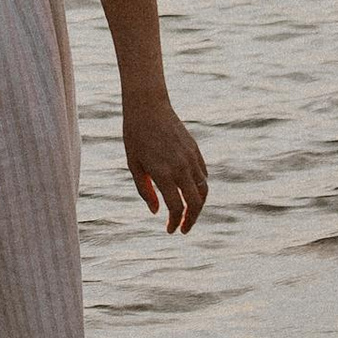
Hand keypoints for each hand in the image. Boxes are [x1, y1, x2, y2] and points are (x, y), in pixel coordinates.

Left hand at [123, 98, 207, 232]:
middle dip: (191, 220)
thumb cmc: (135, 136)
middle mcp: (181, 168)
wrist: (148, 107)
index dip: (175, 223)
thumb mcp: (134, 165)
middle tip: (184, 228)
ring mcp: (190, 159)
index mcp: (163, 174)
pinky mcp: (195, 151)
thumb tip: (157, 212)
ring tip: (189, 213)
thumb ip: (145, 190)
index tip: (170, 230)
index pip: (177, 208)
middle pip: (195, 203)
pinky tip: (191, 192)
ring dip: (199, 205)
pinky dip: (200, 187)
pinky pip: (203, 175)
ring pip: (203, 190)